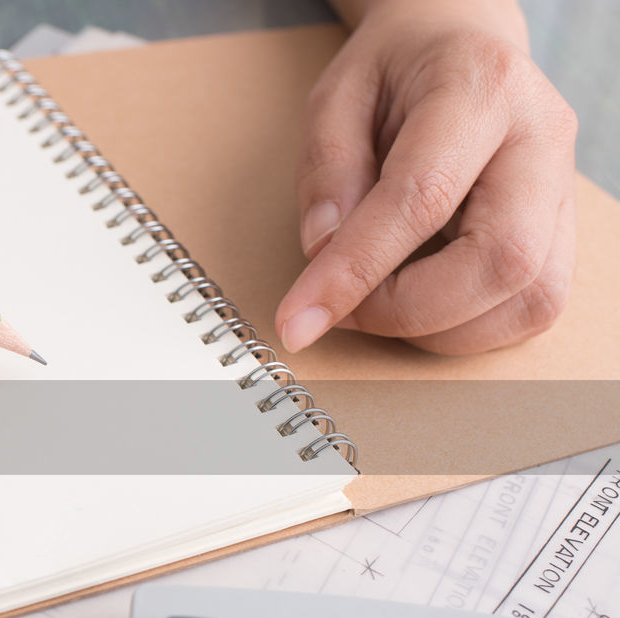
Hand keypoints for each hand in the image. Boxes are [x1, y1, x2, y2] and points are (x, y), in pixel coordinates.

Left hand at [277, 0, 576, 354]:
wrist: (460, 45)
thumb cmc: (396, 70)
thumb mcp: (335, 96)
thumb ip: (326, 168)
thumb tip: (322, 250)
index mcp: (480, 88)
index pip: (421, 198)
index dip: (354, 271)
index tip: (297, 319)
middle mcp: (541, 139)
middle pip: (502, 259)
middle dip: (408, 309)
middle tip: (345, 309)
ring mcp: (563, 188)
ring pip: (530, 298)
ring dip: (440, 328)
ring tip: (379, 302)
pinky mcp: (563, 230)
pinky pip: (532, 307)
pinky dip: (468, 327)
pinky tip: (421, 302)